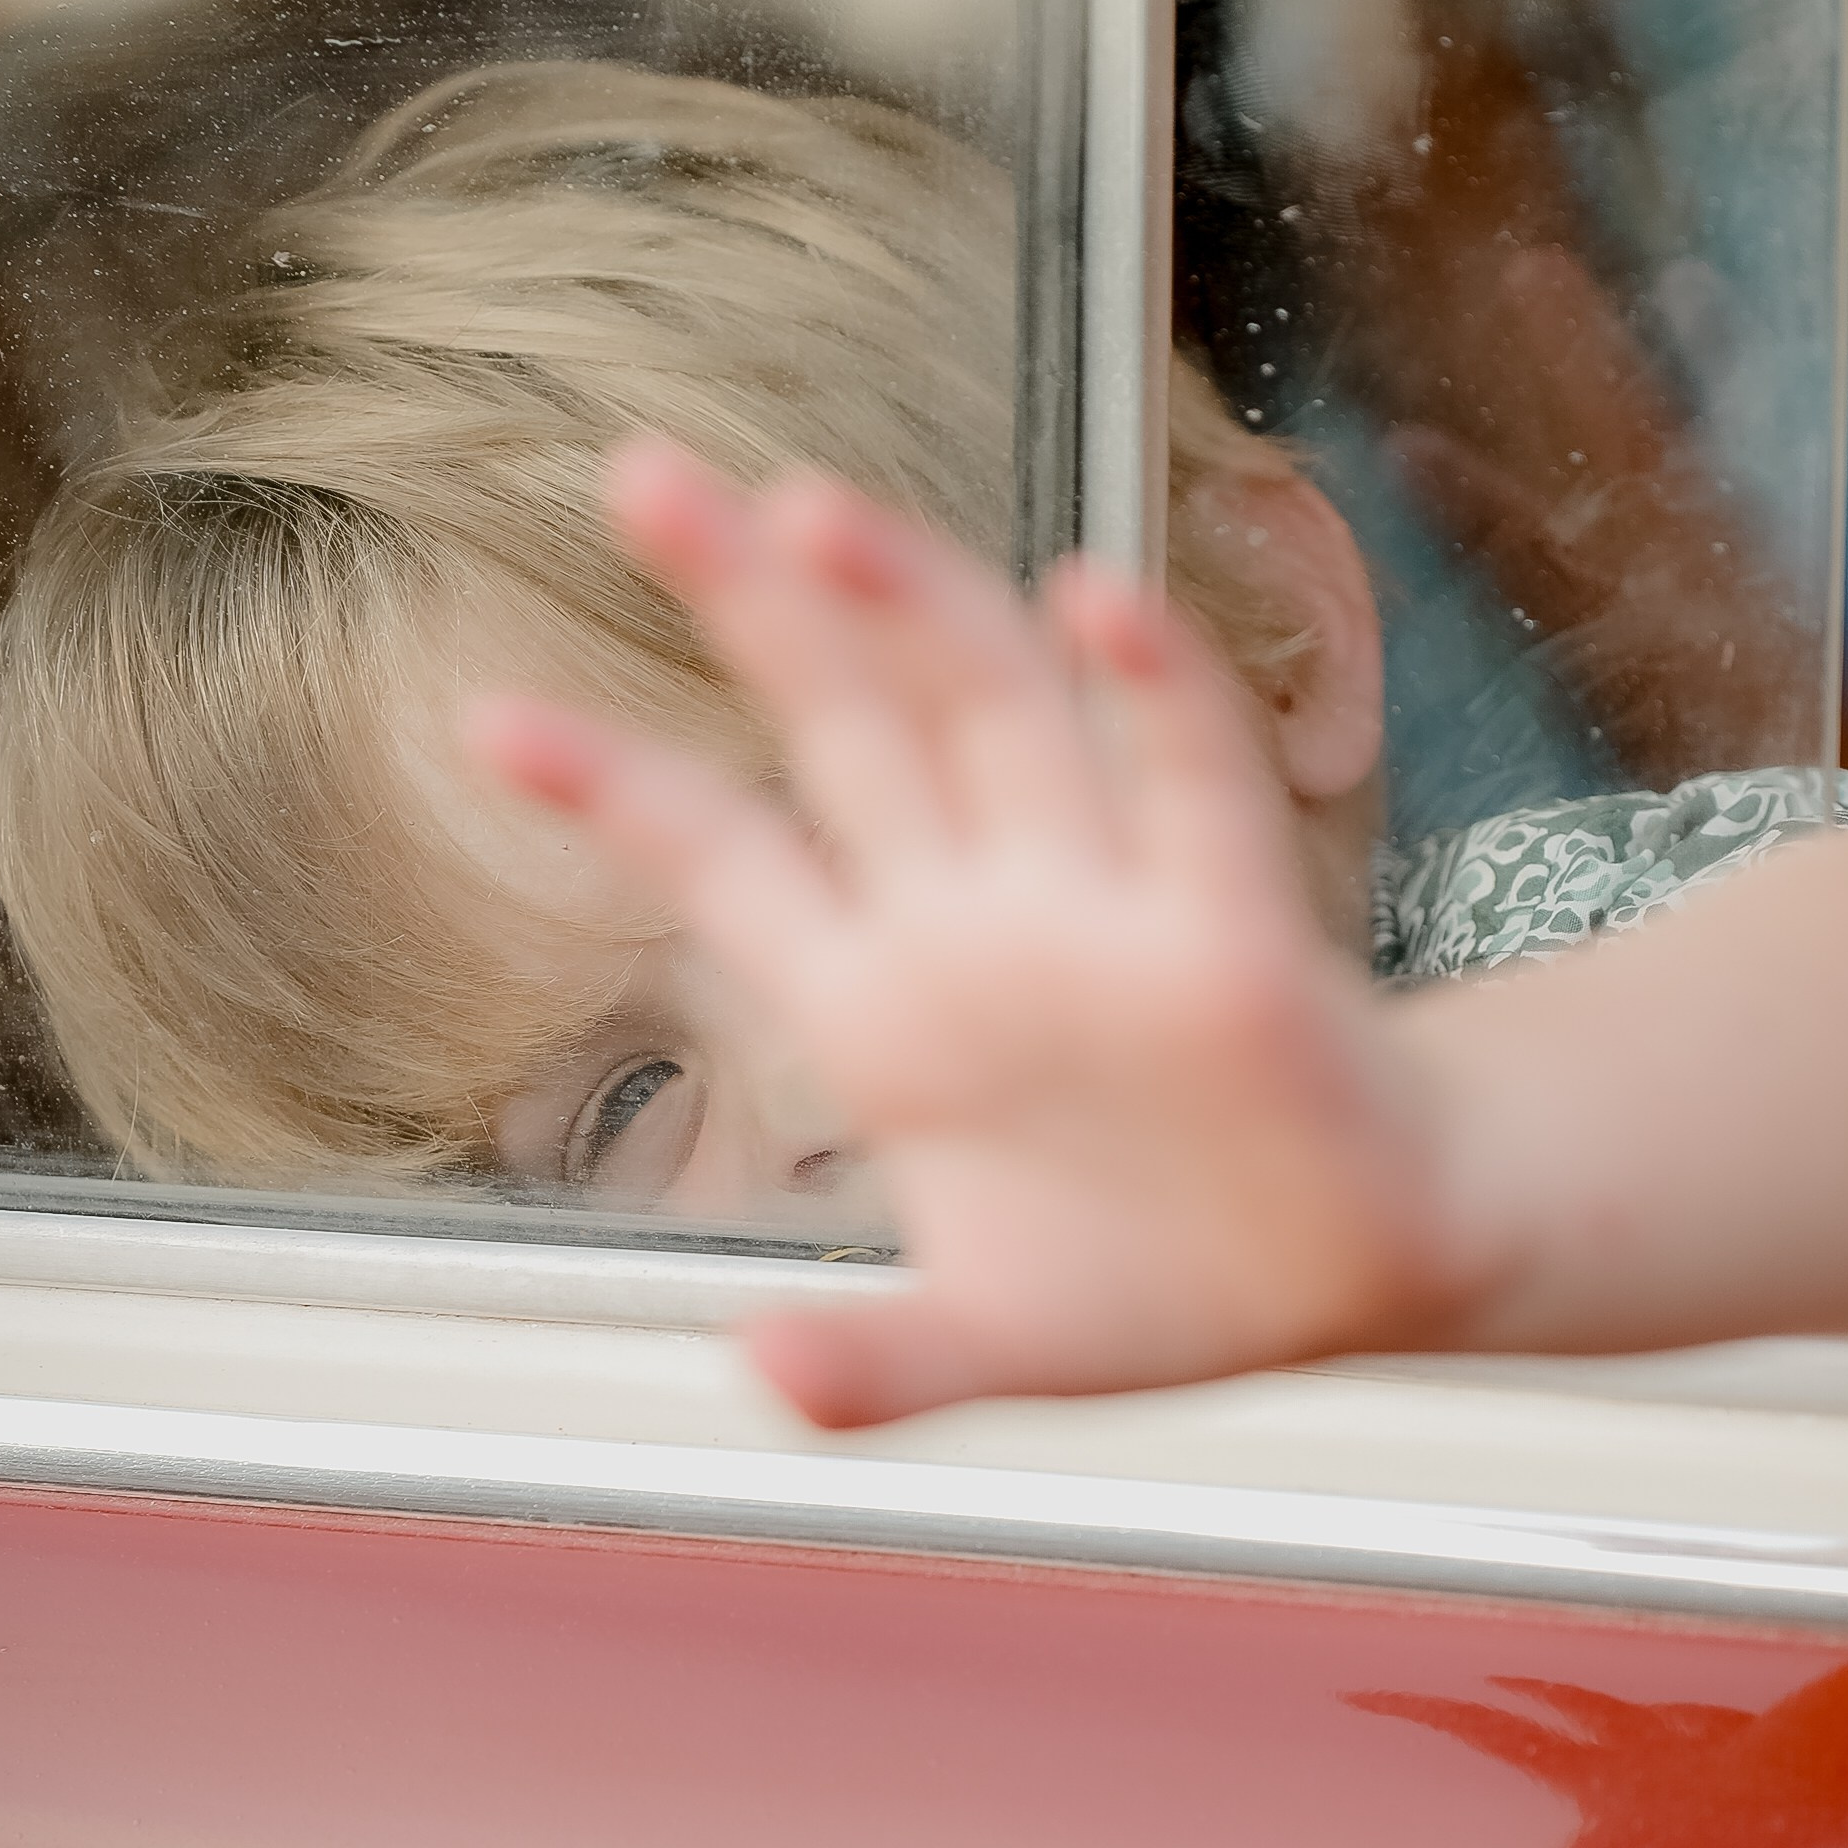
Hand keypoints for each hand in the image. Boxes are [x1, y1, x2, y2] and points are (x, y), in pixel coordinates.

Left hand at [466, 447, 1458, 1425]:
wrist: (1357, 1274)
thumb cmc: (1160, 1276)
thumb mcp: (992, 1343)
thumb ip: (882, 1362)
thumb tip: (768, 1371)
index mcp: (886, 1008)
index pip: (730, 863)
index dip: (620, 791)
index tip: (489, 723)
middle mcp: (980, 921)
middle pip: (848, 724)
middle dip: (750, 602)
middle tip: (645, 476)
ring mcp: (1103, 909)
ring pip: (996, 712)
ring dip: (913, 604)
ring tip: (814, 507)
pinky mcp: (1231, 932)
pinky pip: (1190, 784)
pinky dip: (1154, 691)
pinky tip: (1095, 602)